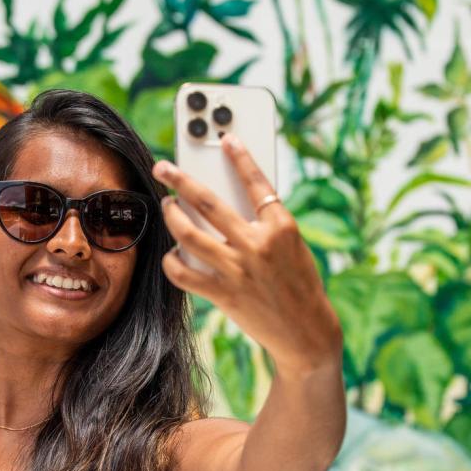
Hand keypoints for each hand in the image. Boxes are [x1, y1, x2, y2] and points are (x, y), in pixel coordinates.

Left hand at [153, 133, 342, 373]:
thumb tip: (226, 203)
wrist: (306, 332)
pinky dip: (173, 262)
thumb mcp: (293, 247)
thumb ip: (265, 224)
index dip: (241, 157)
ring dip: (171, 216)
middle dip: (180, 180)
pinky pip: (184, 273)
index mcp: (282, 227)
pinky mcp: (224, 294)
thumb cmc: (299, 284)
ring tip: (166, 206)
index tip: (225, 138)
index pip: (257, 182)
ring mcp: (238, 270)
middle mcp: (258, 244)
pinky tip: (172, 254)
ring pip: (189, 234)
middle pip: (209, 203)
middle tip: (164, 167)